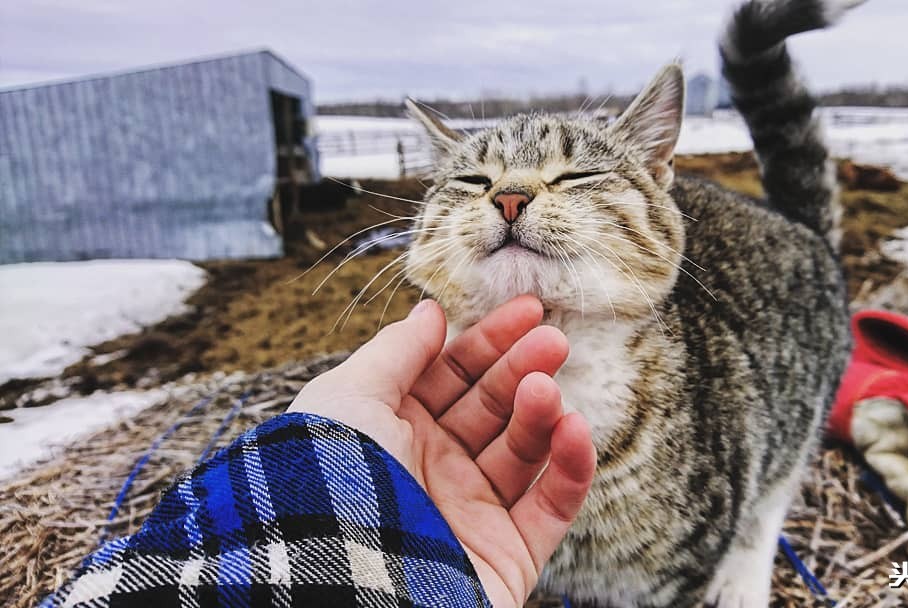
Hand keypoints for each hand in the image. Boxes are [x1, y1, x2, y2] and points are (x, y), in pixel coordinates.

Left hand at [288, 296, 595, 606]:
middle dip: (523, 369)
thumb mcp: (347, 398)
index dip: (490, 341)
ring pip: (524, 450)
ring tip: (545, 392)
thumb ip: (395, 352)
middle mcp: (435, 470)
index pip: (454, 375)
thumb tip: (430, 312)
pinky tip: (574, 429)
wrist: (341, 581)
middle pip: (493, 407)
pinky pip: (553, 506)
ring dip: (541, 414)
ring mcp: (473, 512)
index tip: (529, 309)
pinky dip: (571, 467)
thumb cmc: (330, 483)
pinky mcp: (510, 554)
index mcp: (395, 431)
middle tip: (554, 341)